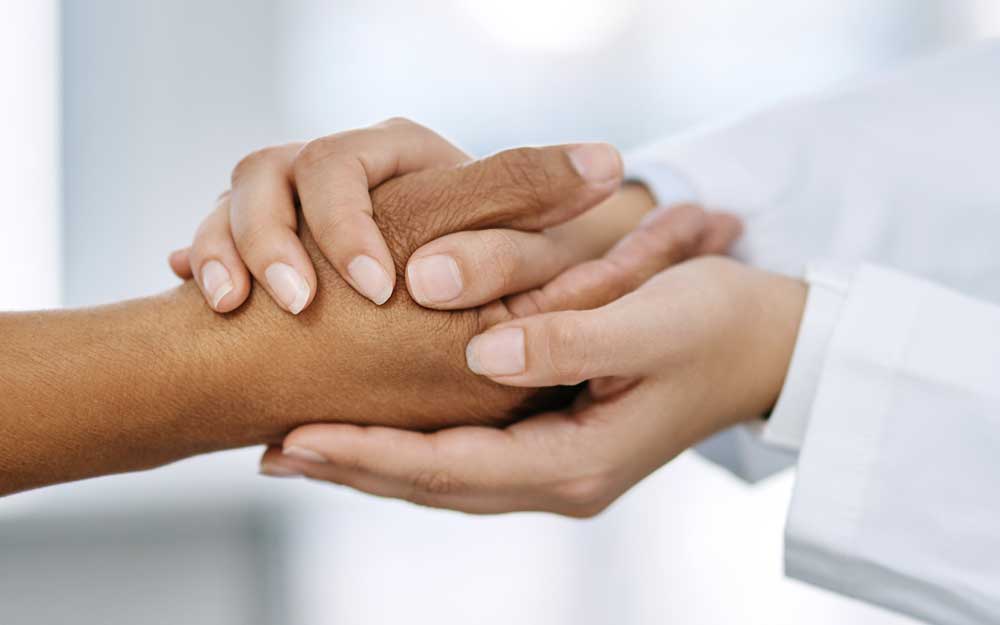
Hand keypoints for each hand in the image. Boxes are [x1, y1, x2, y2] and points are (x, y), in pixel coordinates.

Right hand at [169, 118, 628, 312]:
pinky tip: (206, 297)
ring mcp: (294, 204)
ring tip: (231, 303)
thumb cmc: (457, 286)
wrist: (399, 334)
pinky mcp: (258, 240)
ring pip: (238, 195)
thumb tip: (607, 162)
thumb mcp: (496, 247)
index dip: (352, 226)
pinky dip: (205, 264)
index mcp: (400, 162)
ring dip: (227, 249)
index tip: (377, 290)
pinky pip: (210, 236)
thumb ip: (533, 202)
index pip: (354, 164)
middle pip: (279, 170)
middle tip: (301, 305)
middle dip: (277, 238)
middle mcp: (342, 172)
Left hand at [169, 145, 738, 451]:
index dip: (371, 451)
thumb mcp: (654, 320)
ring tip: (297, 442)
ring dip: (371, 460)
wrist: (766, 342)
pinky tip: (371, 429)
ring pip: (443, 475)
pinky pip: (464, 455)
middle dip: (352, 464)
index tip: (295, 431)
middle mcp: (560, 477)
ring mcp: (557, 466)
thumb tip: (484, 356)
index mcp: (580, 459)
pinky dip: (409, 445)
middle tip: (270, 444)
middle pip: (435, 482)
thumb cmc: (715, 322)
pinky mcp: (555, 443)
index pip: (452, 466)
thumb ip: (571, 337)